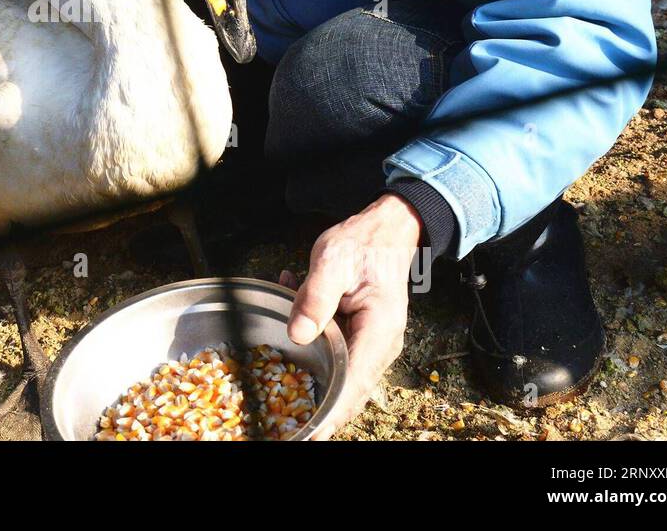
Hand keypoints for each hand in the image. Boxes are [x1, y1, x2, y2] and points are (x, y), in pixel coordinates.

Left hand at [279, 193, 421, 439]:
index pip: (354, 383)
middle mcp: (380, 346)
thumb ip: (314, 297)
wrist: (385, 231)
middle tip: (287, 426)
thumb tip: (298, 335)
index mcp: (378, 330)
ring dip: (310, 376)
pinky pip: (335, 356)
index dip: (331, 413)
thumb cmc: (362, 243)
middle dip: (318, 409)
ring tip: (281, 385)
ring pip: (340, 376)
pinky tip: (289, 317)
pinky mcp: (360, 339)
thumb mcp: (332, 260)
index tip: (309, 434)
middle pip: (349, 391)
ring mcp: (372, 345)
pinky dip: (311, 348)